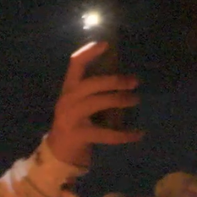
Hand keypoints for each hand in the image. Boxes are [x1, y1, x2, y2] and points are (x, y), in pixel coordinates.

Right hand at [44, 41, 144, 171]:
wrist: (59, 153)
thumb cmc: (76, 123)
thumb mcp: (80, 103)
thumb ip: (94, 91)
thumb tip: (122, 78)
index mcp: (68, 89)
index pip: (75, 64)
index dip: (89, 52)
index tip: (106, 44)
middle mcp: (67, 100)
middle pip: (91, 83)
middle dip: (115, 81)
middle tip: (134, 82)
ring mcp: (71, 117)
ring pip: (98, 103)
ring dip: (120, 100)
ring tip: (135, 100)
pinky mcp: (79, 134)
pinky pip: (105, 133)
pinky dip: (124, 134)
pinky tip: (138, 134)